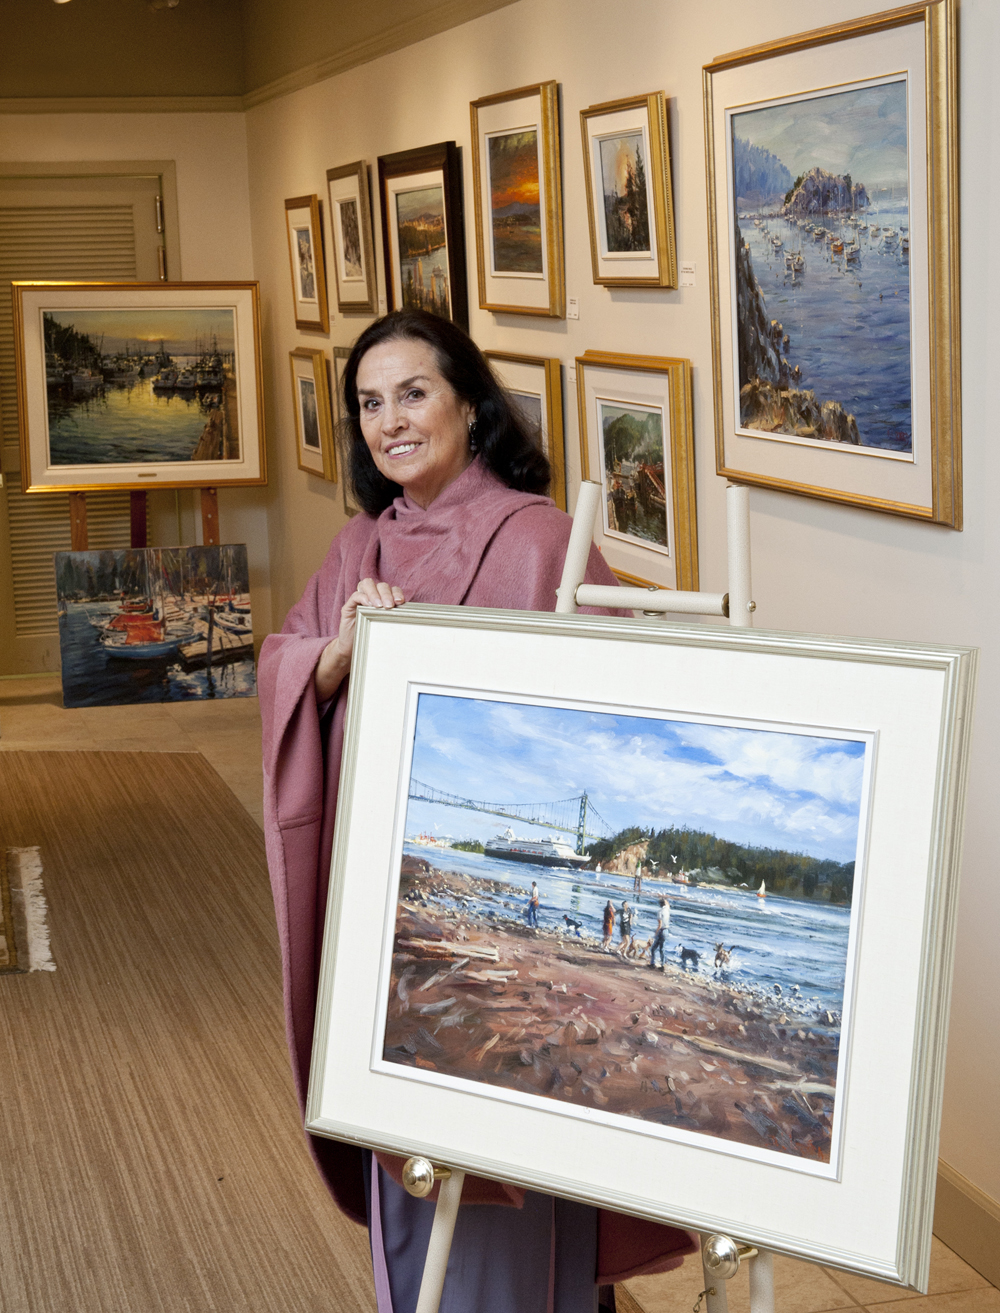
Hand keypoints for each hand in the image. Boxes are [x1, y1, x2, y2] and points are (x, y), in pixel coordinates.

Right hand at [314, 578, 405, 700]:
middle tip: (390, 606)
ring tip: (379, 606)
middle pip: (380, 585)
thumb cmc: (372, 638)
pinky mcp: (348, 606)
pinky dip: (363, 597)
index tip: (401, 602)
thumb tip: (416, 621)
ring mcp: (359, 600)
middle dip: (387, 593)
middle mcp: (371, 597)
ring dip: (375, 593)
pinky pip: (355, 595)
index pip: (391, 589)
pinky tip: (368, 605)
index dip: (396, 592)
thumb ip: (396, 620)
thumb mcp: (386, 628)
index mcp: (382, 600)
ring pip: (367, 584)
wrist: (353, 650)